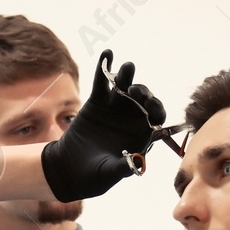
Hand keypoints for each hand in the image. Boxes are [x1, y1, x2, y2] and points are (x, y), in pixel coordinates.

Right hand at [40, 50, 165, 201]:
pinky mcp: (97, 101)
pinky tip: (108, 53)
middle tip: (135, 92)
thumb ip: (124, 167)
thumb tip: (137, 163)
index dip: (157, 109)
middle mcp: (132, 117)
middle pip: (144, 98)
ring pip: (126, 87)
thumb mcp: (110, 173)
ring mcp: (115, 107)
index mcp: (143, 133)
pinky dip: (105, 67)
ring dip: (128, 77)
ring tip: (127, 69)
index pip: (157, 116)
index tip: (151, 107)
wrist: (72, 169)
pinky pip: (102, 81)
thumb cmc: (96, 176)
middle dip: (143, 93)